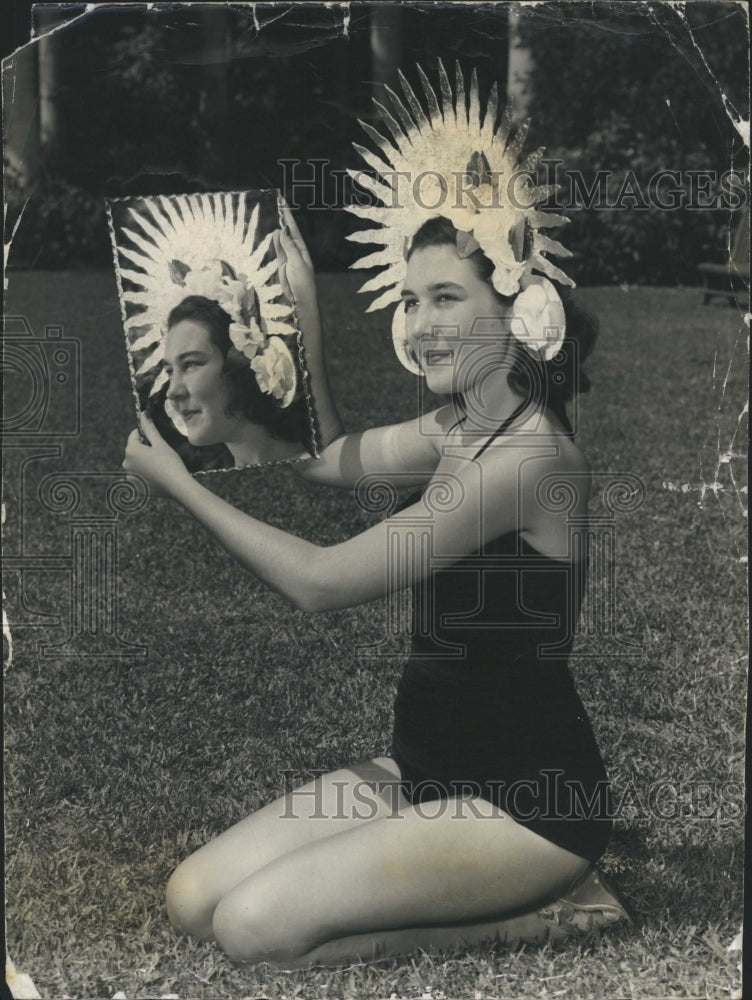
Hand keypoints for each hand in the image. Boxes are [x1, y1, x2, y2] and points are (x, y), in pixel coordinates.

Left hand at [122, 413, 189, 498]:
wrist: (177, 486)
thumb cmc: (170, 462)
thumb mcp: (160, 443)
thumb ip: (149, 428)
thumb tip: (143, 414)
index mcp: (131, 450)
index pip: (134, 436)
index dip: (145, 435)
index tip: (156, 440)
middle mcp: (126, 463)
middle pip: (134, 450)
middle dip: (144, 449)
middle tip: (160, 454)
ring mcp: (129, 476)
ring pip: (136, 463)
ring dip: (144, 462)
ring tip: (159, 466)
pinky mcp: (134, 487)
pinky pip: (137, 476)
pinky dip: (144, 475)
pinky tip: (156, 476)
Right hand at [275, 199, 317, 316]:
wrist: (300, 300)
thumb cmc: (302, 282)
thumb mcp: (296, 262)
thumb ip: (289, 246)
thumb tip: (282, 229)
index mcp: (301, 248)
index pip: (293, 228)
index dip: (288, 215)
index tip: (282, 202)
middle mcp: (294, 251)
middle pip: (286, 232)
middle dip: (282, 219)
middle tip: (275, 204)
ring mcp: (287, 257)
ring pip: (280, 240)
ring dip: (276, 229)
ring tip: (271, 214)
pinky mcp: (280, 265)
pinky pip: (276, 250)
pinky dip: (273, 242)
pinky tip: (270, 233)